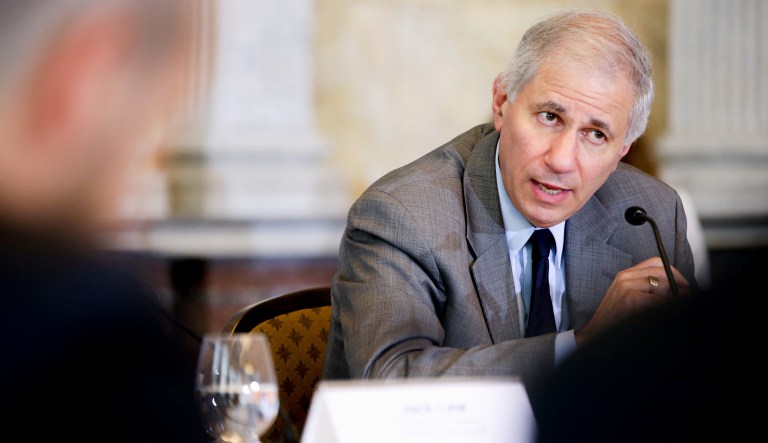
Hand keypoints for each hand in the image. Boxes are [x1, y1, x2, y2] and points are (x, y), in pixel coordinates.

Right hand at [575, 257, 689, 345]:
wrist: (597, 333)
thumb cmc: (614, 319)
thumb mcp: (627, 297)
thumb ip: (646, 287)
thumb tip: (677, 287)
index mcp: (624, 275)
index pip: (655, 262)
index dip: (673, 271)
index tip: (683, 283)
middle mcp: (625, 277)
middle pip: (661, 270)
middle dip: (678, 282)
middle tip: (686, 294)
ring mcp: (627, 287)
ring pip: (663, 284)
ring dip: (672, 296)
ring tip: (670, 305)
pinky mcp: (632, 299)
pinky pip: (659, 300)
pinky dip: (665, 305)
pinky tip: (658, 312)